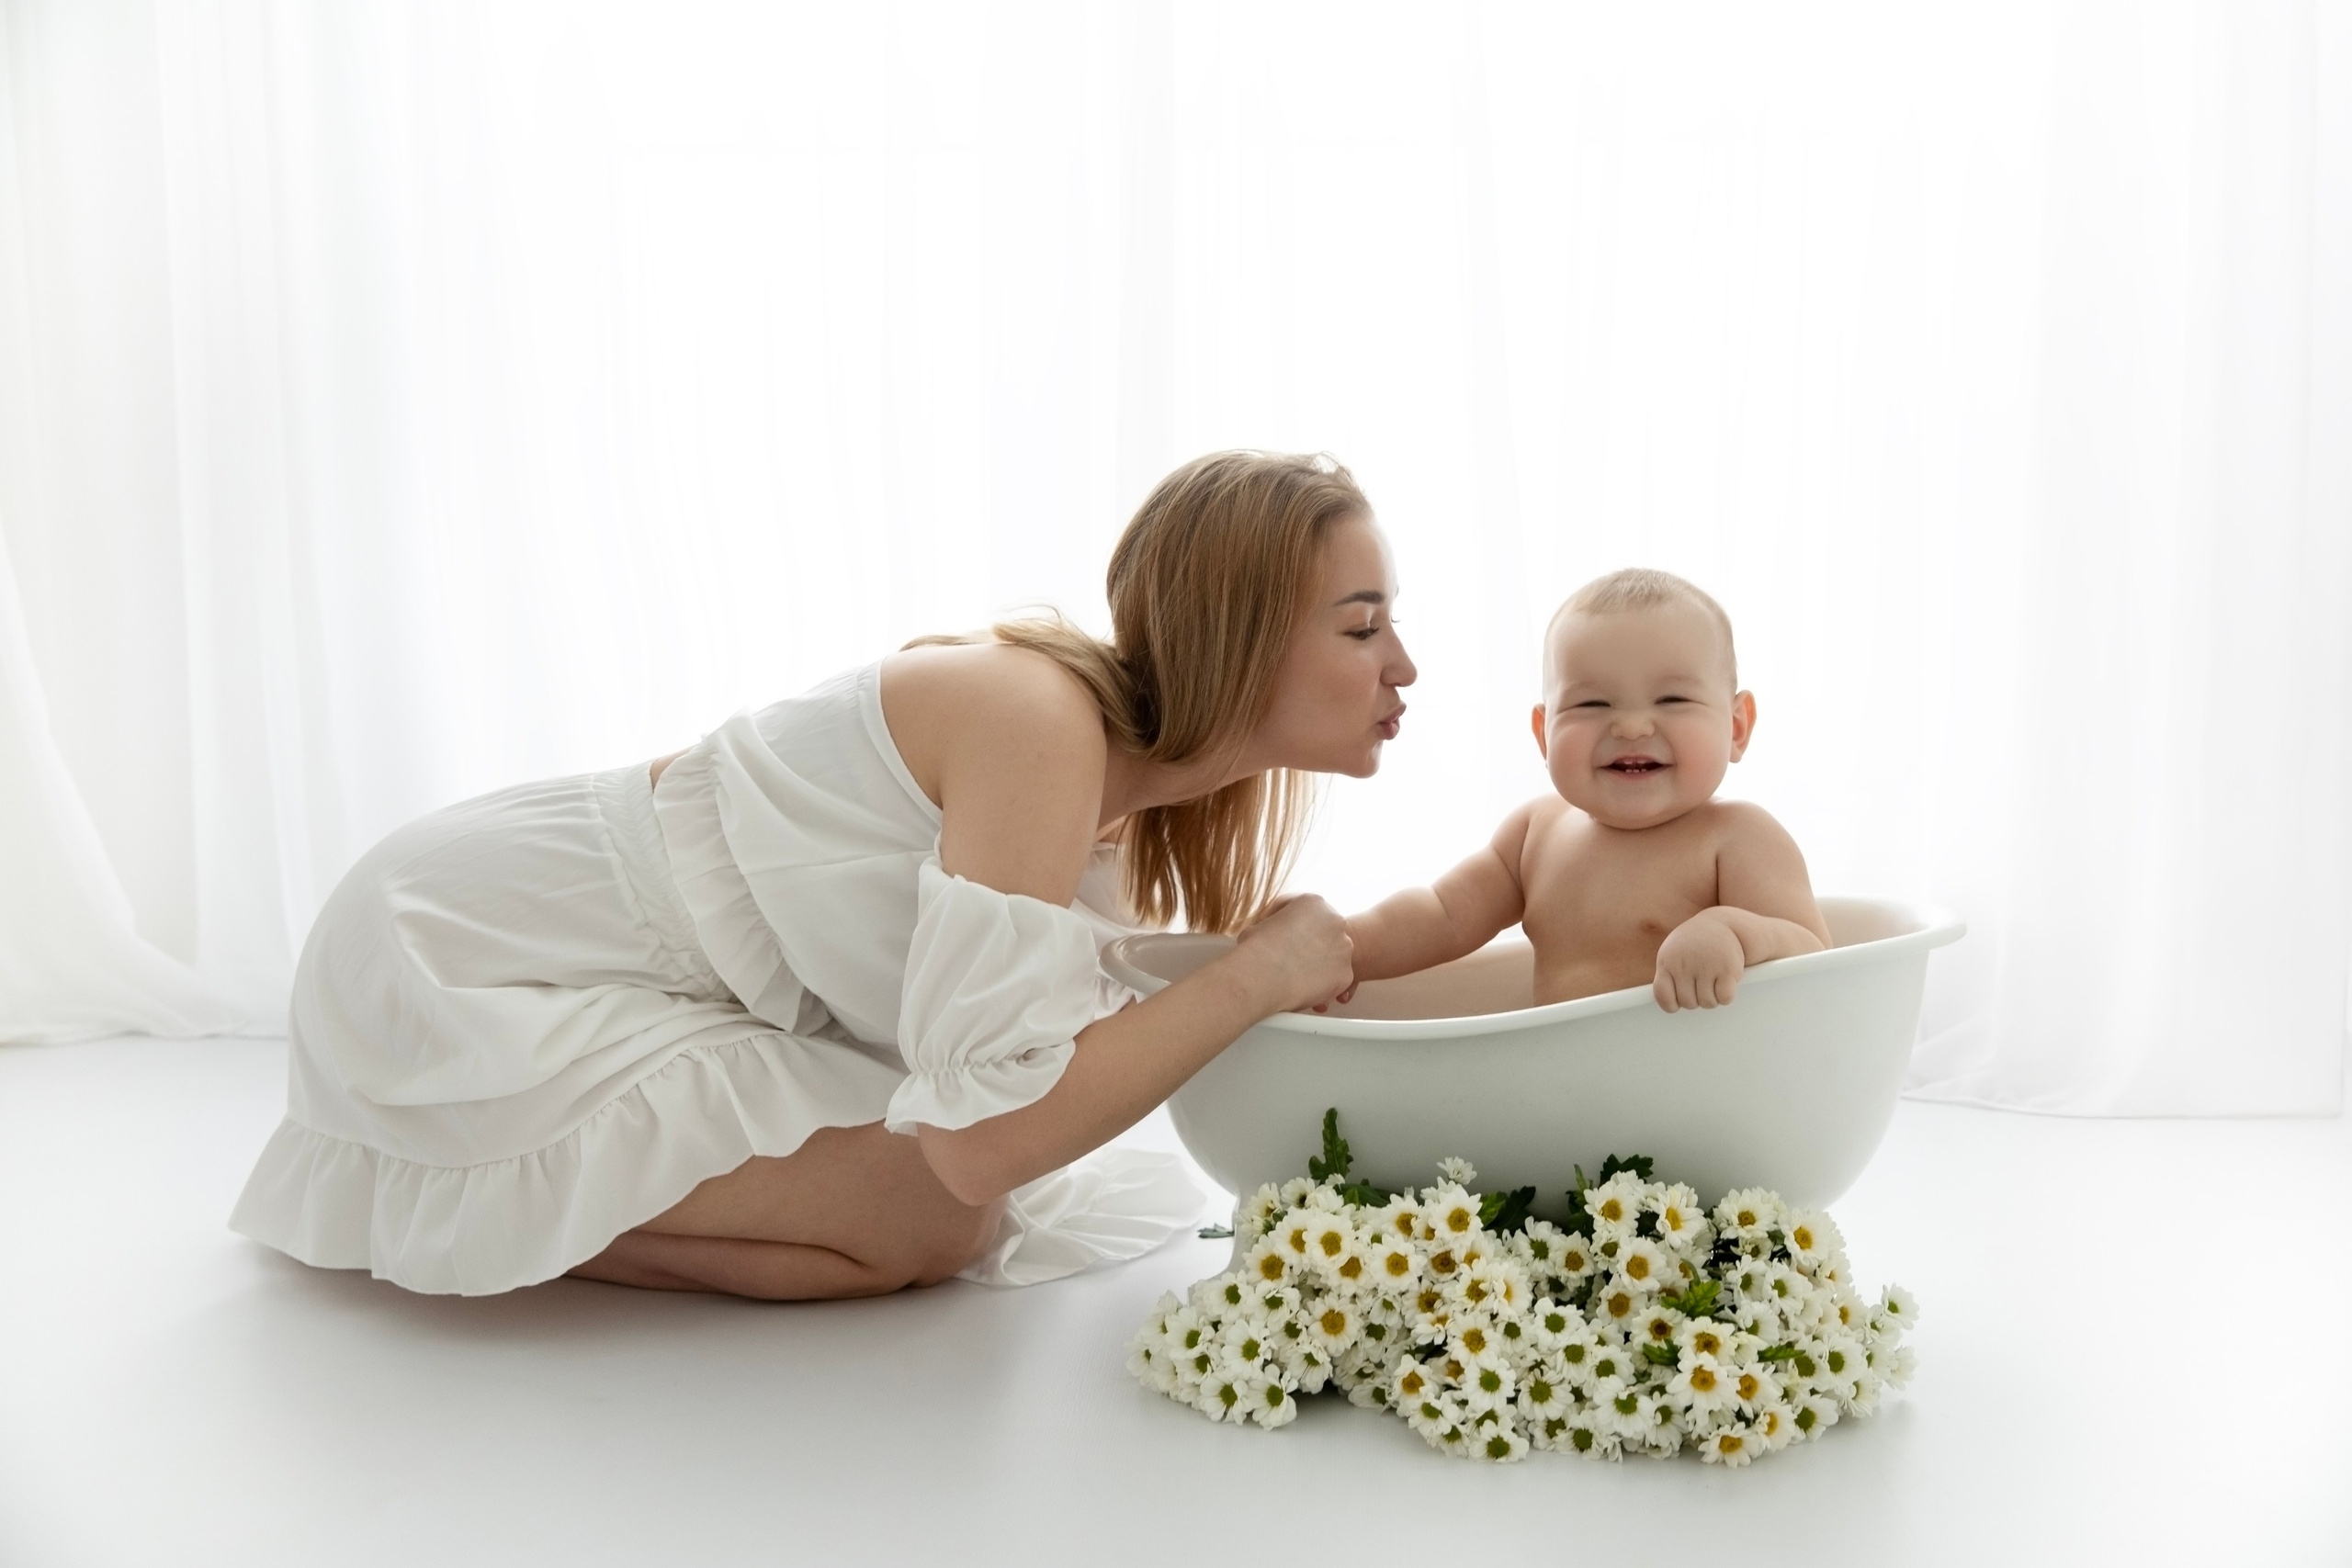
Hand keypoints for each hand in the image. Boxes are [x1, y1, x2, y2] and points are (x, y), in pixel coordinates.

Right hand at [1228, 894, 1355, 1014]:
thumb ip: (1277, 925)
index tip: (1284, 938)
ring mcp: (1344, 948)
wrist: (1262, 976)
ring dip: (1319, 963)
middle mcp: (1335, 920)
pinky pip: (1335, 979)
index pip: (1308, 911)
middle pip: (1326, 932)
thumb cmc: (1256, 949)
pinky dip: (1323, 984)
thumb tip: (1274, 934)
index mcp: (1313, 902)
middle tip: (1293, 958)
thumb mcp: (1261, 923)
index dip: (1293, 926)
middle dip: (1312, 944)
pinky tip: (1304, 987)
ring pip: (1334, 956)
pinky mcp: (1346, 973)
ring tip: (1296, 975)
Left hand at [1653, 913, 1745, 1011]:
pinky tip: (1725, 982)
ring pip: (1707, 1003)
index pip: (1664, 997)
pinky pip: (1724, 998)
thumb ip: (1667, 976)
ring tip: (1713, 981)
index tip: (1678, 1000)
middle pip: (1688, 1003)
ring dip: (1712, 998)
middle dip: (1696, 999)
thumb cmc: (1693, 944)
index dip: (1672, 1004)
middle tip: (1701, 984)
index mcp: (1667, 961)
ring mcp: (1706, 966)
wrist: (1722, 923)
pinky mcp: (1727, 969)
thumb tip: (1671, 1006)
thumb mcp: (1673, 953)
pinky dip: (1726, 996)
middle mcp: (1684, 964)